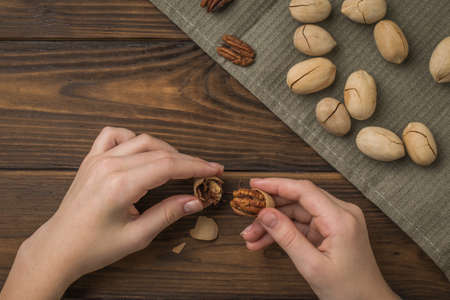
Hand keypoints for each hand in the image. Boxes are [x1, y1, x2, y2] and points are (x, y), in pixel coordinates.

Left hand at [0, 127, 222, 299]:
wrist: (58, 247)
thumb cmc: (94, 247)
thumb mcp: (137, 236)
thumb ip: (168, 214)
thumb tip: (196, 200)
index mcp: (120, 184)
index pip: (168, 165)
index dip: (196, 166)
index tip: (215, 169)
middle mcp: (109, 165)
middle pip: (160, 152)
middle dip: (187, 160)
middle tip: (205, 171)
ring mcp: (98, 158)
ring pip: (142, 140)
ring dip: (165, 150)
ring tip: (179, 165)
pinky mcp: (91, 159)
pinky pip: (115, 135)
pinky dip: (133, 138)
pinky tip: (142, 152)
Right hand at [240, 178, 398, 299]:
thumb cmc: (349, 290)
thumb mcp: (312, 265)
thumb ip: (287, 237)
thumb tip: (265, 214)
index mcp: (341, 218)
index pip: (304, 190)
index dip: (276, 184)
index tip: (254, 184)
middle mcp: (341, 213)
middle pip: (298, 199)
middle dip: (270, 208)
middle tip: (247, 215)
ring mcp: (337, 220)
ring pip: (297, 212)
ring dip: (273, 223)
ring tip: (251, 236)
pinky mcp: (332, 228)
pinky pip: (302, 223)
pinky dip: (284, 231)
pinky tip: (263, 240)